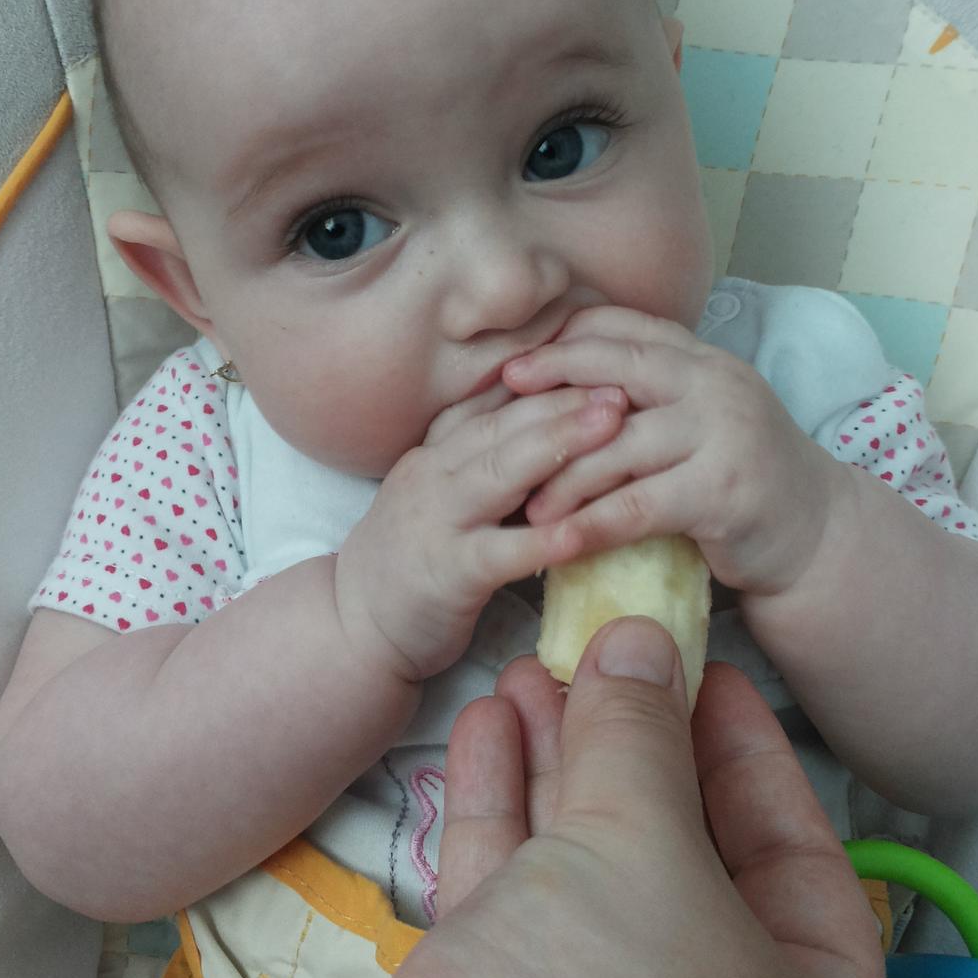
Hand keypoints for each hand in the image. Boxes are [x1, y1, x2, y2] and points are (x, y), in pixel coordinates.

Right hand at [243, 620, 892, 977]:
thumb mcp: (643, 867)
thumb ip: (643, 745)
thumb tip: (643, 642)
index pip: (803, 867)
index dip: (753, 757)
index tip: (707, 667)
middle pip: (682, 862)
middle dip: (633, 746)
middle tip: (597, 647)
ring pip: (582, 878)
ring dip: (551, 763)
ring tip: (526, 669)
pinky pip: (506, 907)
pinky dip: (493, 813)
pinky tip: (483, 730)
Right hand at [334, 384, 627, 681]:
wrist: (353, 625)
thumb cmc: (414, 558)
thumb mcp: (442, 492)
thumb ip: (486, 459)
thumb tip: (553, 423)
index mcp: (437, 451)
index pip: (494, 398)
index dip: (547, 374)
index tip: (599, 353)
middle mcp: (434, 473)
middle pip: (504, 423)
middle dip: (566, 397)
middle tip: (624, 378)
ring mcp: (436, 521)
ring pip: (501, 472)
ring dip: (560, 443)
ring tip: (614, 425)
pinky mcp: (445, 574)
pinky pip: (497, 552)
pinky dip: (539, 541)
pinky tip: (581, 532)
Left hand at [502, 304, 842, 597]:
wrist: (815, 537)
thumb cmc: (736, 479)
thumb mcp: (695, 421)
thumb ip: (646, 397)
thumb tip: (556, 385)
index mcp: (703, 359)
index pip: (623, 327)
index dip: (563, 341)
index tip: (511, 364)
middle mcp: (716, 384)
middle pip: (617, 367)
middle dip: (552, 380)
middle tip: (499, 403)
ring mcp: (725, 434)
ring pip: (621, 442)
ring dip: (563, 474)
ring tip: (523, 503)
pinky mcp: (724, 491)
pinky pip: (640, 504)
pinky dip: (593, 523)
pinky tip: (558, 541)